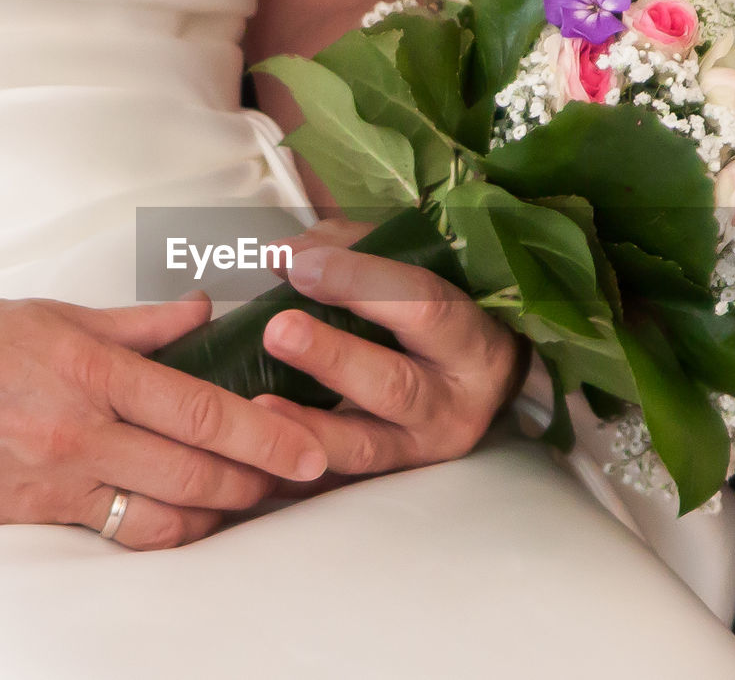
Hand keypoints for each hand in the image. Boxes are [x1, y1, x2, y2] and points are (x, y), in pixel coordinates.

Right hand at [0, 293, 326, 549]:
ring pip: (161, 519)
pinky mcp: (29, 519)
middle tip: (301, 476)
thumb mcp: (54, 314)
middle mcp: (77, 434)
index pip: (198, 410)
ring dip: (216, 514)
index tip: (310, 448)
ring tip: (250, 499)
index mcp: (89, 372)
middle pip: (193, 474)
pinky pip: (112, 535)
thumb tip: (202, 314)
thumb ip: (139, 323)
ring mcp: (52, 485)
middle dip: (258, 482)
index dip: (263, 435)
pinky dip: (158, 529)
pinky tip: (184, 518)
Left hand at [257, 220, 525, 477]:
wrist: (478, 386)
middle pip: (393, 384)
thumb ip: (351, 251)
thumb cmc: (439, 320)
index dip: (360, 283)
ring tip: (259, 405)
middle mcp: (454, 404)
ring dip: (307, 426)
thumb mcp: (413, 271)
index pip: (422, 306)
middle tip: (279, 330)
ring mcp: (420, 449)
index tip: (301, 266)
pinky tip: (256, 459)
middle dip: (332, 357)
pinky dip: (293, 471)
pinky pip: (334, 482)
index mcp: (470, 341)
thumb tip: (284, 256)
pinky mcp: (385, 479)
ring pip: (364, 446)